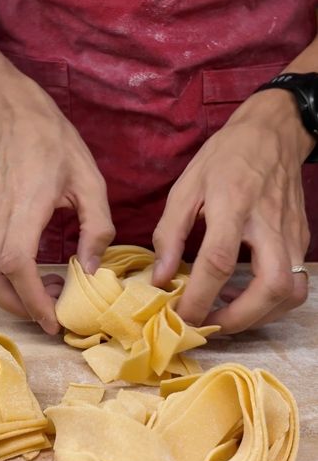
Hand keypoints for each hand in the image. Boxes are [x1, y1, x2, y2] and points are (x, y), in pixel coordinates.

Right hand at [0, 76, 114, 333]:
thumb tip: (90, 269)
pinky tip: (42, 275)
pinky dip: (10, 283)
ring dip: (11, 297)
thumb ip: (96, 228)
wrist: (21, 122)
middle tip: (51, 311)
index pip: (17, 263)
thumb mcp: (91, 183)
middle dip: (16, 307)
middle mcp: (1, 221)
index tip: (54, 318)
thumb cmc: (56, 147)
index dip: (32, 298)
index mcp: (27, 208)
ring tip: (49, 293)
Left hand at [152, 89, 313, 332]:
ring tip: (225, 316)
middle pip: (271, 286)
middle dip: (240, 319)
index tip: (181, 317)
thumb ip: (171, 233)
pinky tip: (243, 298)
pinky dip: (271, 302)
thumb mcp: (186, 186)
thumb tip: (160, 277)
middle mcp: (268, 223)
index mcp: (233, 205)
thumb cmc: (225, 157)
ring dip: (260, 315)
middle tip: (209, 326)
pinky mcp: (300, 239)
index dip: (199, 297)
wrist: (273, 134)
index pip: (218, 262)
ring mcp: (290, 233)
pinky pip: (295, 282)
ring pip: (291, 291)